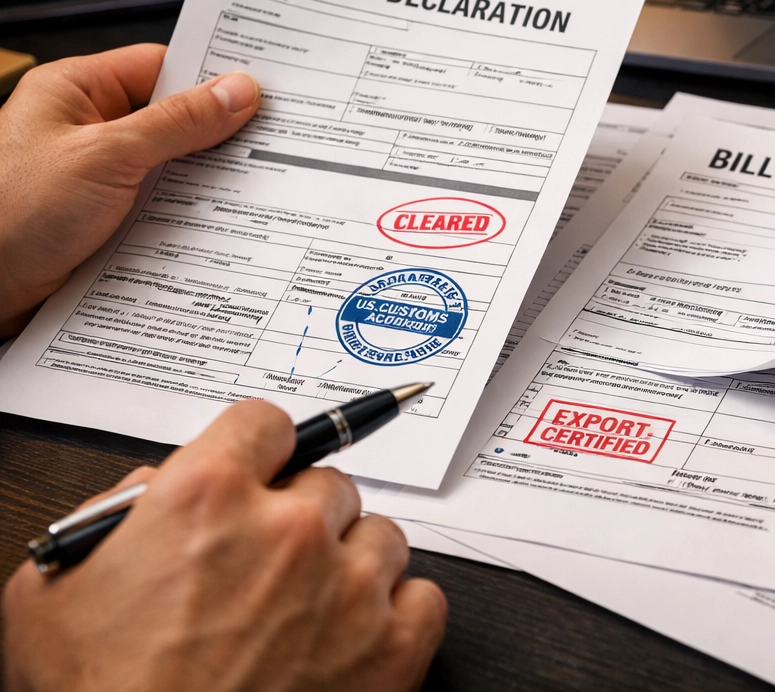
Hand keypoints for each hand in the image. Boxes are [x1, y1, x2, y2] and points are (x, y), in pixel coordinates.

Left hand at [0, 44, 260, 336]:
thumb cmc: (7, 213)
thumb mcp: (106, 156)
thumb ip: (178, 123)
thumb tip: (236, 92)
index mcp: (75, 91)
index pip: (162, 66)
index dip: (213, 77)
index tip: (263, 91)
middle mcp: (85, 129)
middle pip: (172, 118)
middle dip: (216, 135)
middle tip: (268, 144)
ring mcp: (95, 176)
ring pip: (169, 167)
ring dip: (202, 182)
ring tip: (246, 187)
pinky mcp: (102, 220)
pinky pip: (159, 207)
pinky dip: (186, 215)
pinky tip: (214, 223)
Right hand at [3, 399, 446, 691]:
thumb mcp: (59, 587)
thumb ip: (119, 512)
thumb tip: (161, 486)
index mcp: (207, 497)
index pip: (265, 423)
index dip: (258, 450)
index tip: (262, 469)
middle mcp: (288, 529)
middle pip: (328, 483)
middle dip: (299, 519)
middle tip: (266, 569)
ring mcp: (349, 586)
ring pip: (380, 535)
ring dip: (350, 565)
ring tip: (304, 614)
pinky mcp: (393, 645)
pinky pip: (423, 596)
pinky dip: (396, 616)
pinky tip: (353, 640)